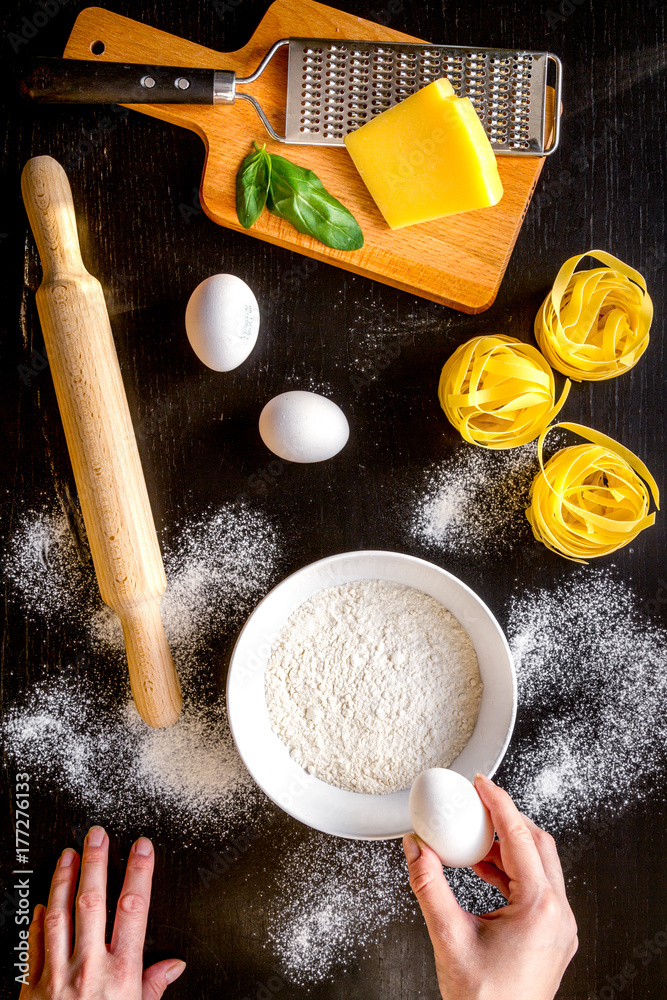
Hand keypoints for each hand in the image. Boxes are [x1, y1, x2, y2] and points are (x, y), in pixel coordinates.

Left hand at [20, 826, 185, 999]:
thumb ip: (153, 987)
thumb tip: (174, 964)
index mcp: (121, 974)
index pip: (133, 909)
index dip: (139, 872)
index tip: (142, 847)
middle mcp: (88, 969)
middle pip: (93, 902)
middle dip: (97, 863)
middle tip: (97, 834)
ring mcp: (57, 977)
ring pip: (60, 915)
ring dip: (64, 880)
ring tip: (68, 854)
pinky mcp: (32, 989)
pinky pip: (35, 946)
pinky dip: (39, 921)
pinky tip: (43, 903)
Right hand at [403, 773, 577, 999]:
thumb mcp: (448, 935)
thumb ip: (428, 885)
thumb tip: (416, 849)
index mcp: (539, 908)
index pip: (519, 837)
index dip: (498, 803)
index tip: (481, 784)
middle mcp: (557, 915)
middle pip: (538, 845)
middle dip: (506, 820)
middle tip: (478, 806)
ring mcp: (559, 928)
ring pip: (541, 866)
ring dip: (508, 847)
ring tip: (474, 840)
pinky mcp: (552, 938)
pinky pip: (538, 889)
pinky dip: (511, 872)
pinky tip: (483, 872)